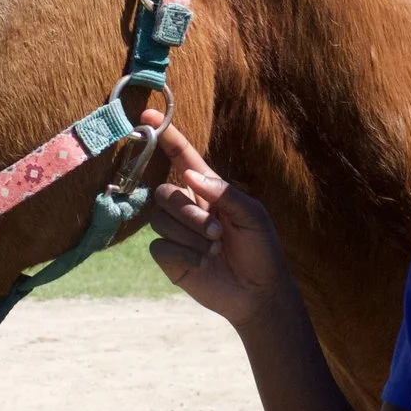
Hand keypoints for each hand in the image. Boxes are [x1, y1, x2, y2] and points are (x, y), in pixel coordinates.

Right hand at [141, 113, 295, 326]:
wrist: (259, 294)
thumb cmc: (262, 250)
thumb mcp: (254, 217)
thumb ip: (224, 193)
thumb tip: (189, 176)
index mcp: (209, 191)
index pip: (182, 158)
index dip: (166, 138)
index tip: (148, 116)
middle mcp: (188, 207)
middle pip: (164, 194)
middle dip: (188, 213)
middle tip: (217, 233)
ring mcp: (176, 232)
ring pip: (160, 221)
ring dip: (191, 237)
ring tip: (214, 250)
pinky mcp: (169, 257)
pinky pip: (159, 246)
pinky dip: (184, 255)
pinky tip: (203, 264)